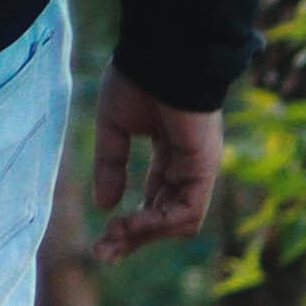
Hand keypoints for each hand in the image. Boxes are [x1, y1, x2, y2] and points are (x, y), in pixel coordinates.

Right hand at [87, 72, 223, 260]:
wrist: (161, 51)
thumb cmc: (137, 79)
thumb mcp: (114, 127)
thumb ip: (111, 165)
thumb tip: (103, 205)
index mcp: (169, 152)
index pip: (154, 200)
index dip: (130, 223)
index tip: (101, 240)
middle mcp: (187, 165)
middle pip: (164, 216)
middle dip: (133, 238)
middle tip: (101, 254)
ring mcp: (198, 168)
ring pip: (178, 221)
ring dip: (144, 235)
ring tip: (113, 237)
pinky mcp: (204, 168)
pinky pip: (187, 211)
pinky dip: (159, 223)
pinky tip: (131, 223)